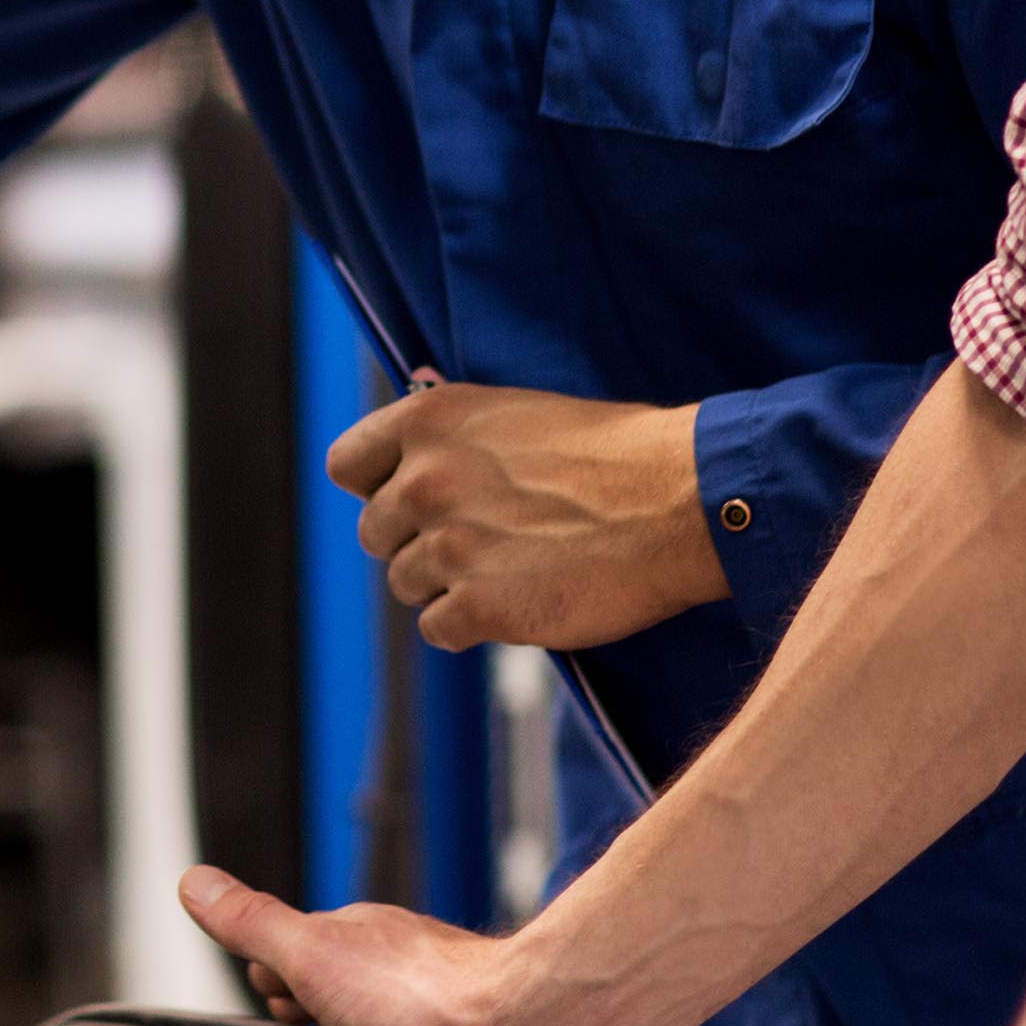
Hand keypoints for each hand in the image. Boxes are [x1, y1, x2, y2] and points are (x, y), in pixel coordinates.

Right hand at [177, 865, 629, 1025]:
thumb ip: (252, 924)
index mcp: (354, 938)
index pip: (294, 951)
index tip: (268, 995)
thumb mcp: (312, 956)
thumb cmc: (430, 997)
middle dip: (312, 1012)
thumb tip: (192, 880)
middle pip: (337, 986)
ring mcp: (436, 1004)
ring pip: (381, 1020)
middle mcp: (397, 965)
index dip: (273, 977)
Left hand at [327, 378, 722, 650]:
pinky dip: (470, 625)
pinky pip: (439, 628)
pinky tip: (516, 602)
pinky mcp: (479, 607)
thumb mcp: (517, 410)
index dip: (375, 487)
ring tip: (510, 568)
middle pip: (374, 534)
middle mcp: (424, 480)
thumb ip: (454, 425)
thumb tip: (415, 397)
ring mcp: (448, 546)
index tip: (409, 500)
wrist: (678, 502)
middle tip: (481, 541)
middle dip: (417, 542)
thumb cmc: (611, 452)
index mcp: (429, 422)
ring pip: (406, 584)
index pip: (346, 466)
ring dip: (448, 585)